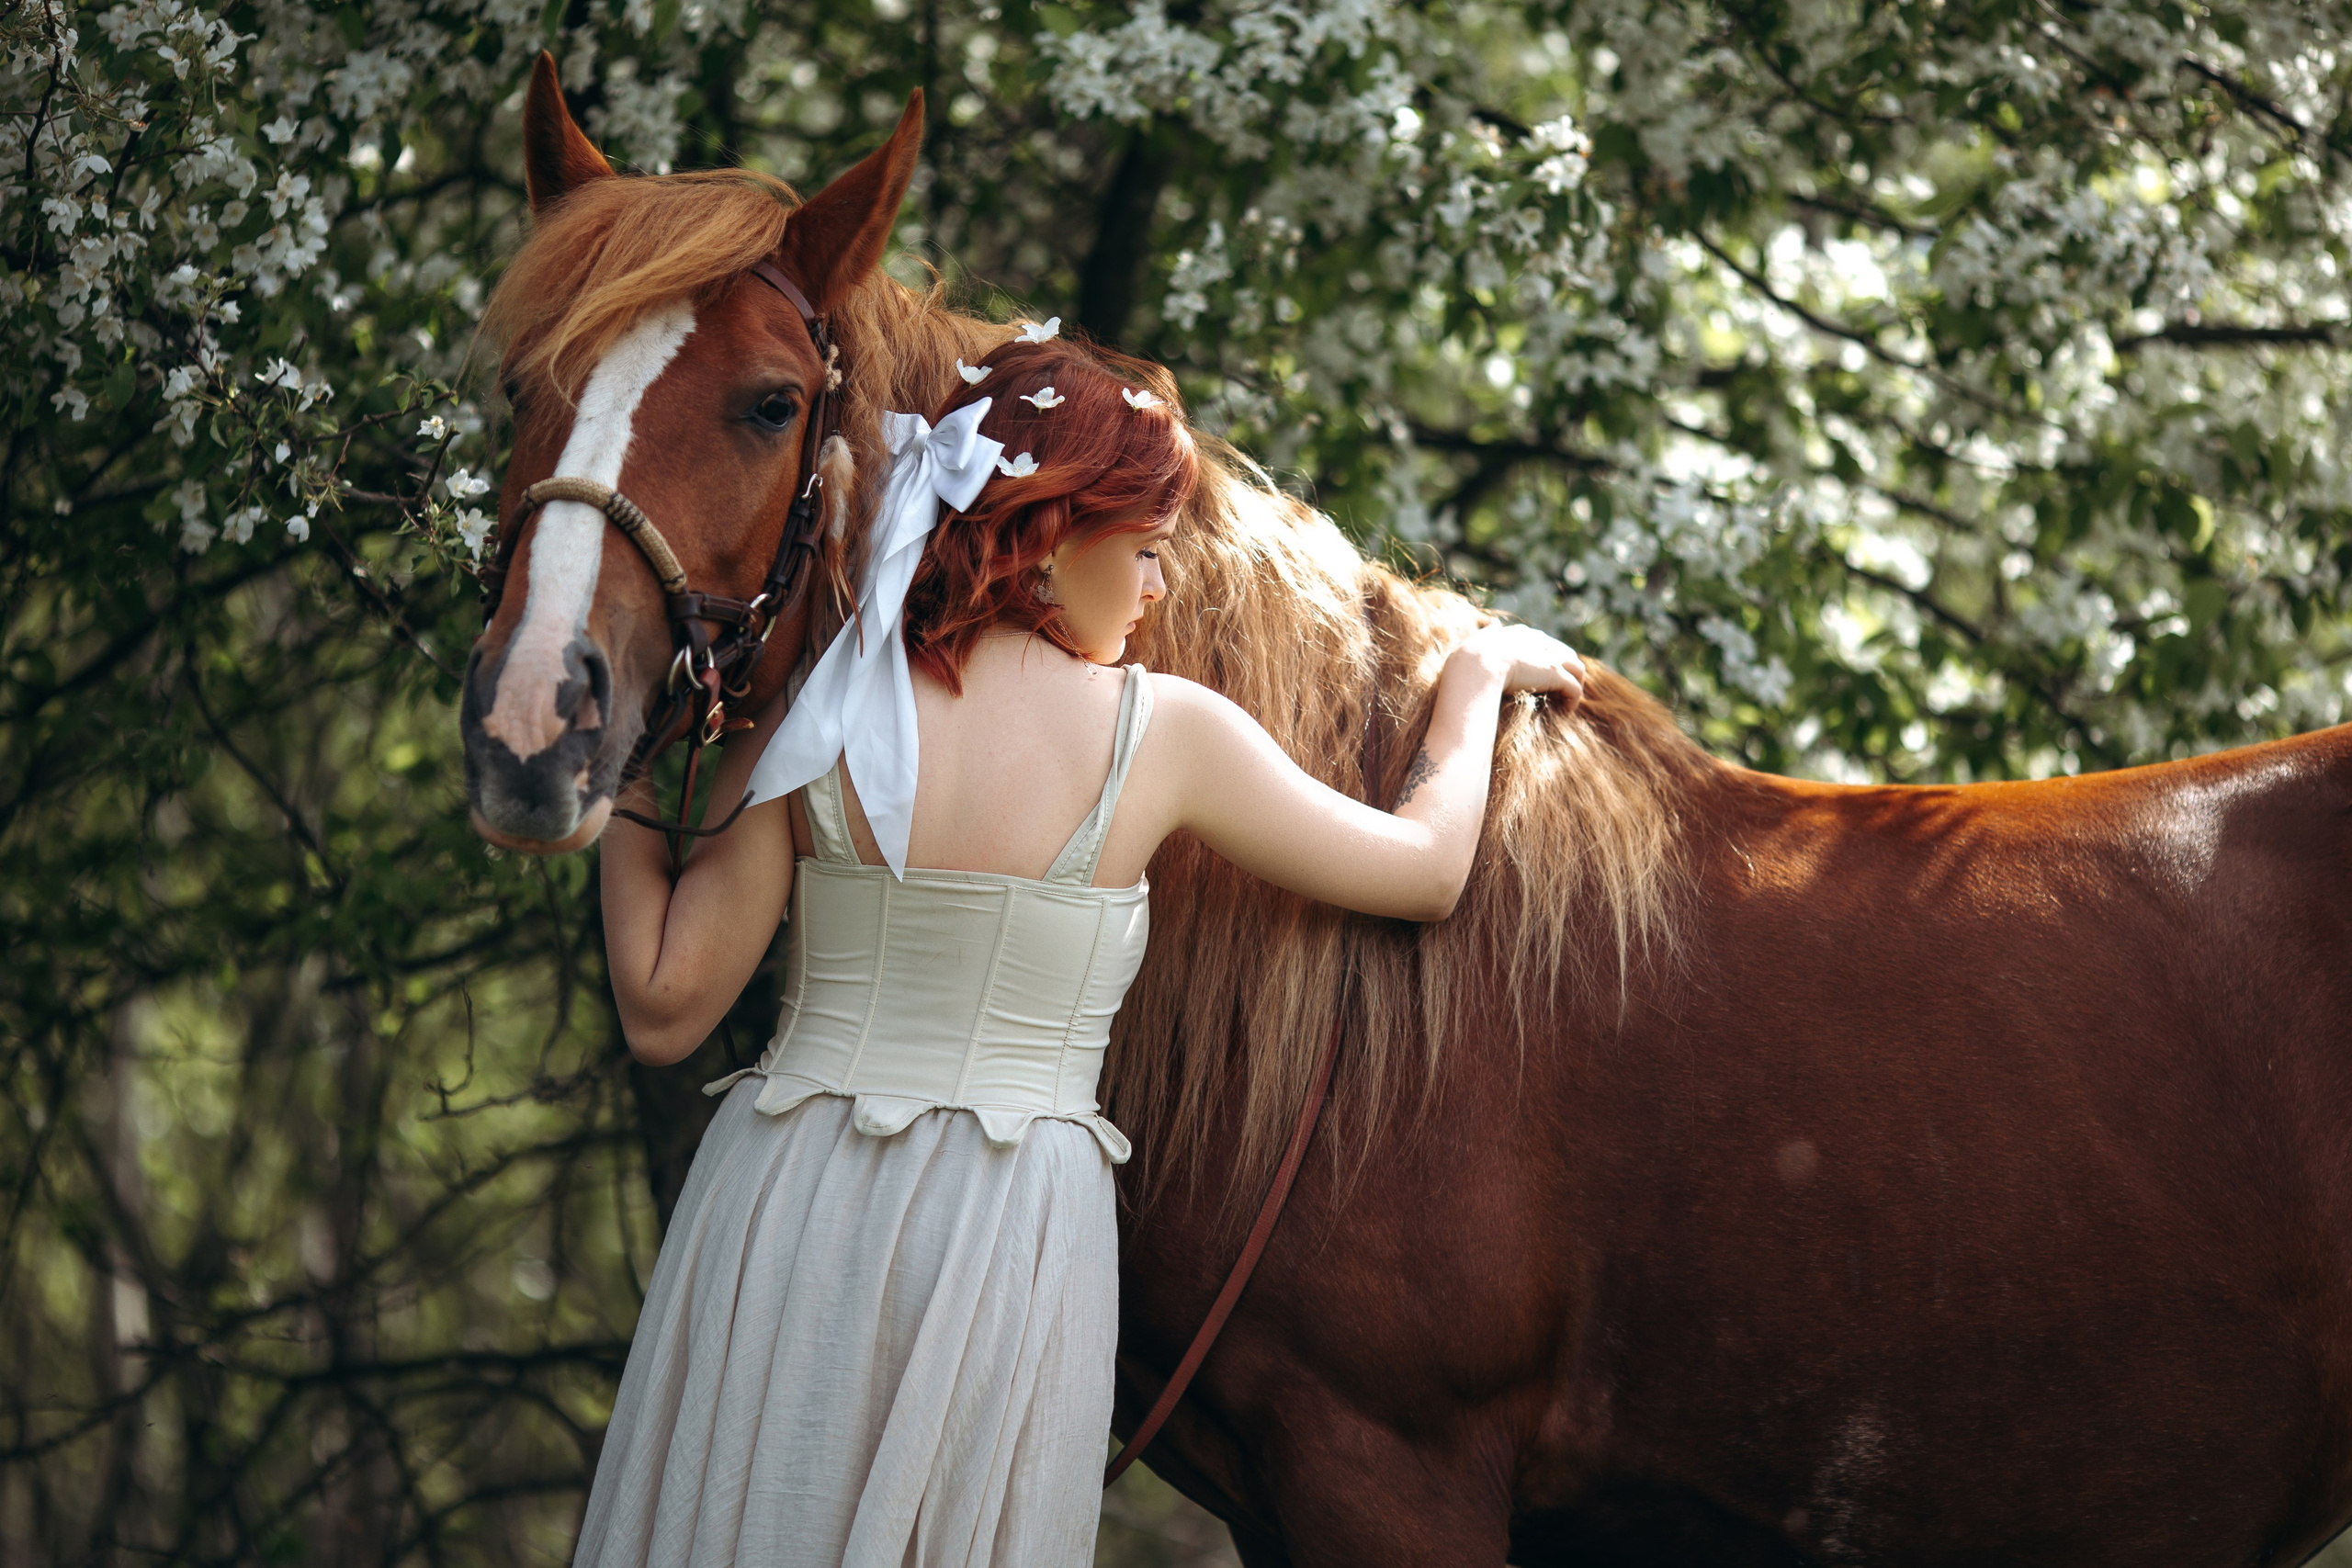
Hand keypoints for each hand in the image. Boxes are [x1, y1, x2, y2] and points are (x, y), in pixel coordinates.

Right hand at [1452, 622, 1586, 709]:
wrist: (1476, 666)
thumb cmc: (1471, 658)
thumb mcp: (1480, 639)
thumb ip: (1488, 631)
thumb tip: (1491, 622)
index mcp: (1522, 634)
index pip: (1545, 643)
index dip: (1547, 659)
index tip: (1542, 676)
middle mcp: (1541, 641)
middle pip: (1566, 654)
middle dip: (1567, 671)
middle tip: (1560, 691)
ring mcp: (1550, 657)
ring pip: (1577, 669)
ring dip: (1575, 685)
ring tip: (1566, 702)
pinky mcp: (1556, 675)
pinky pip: (1575, 689)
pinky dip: (1573, 701)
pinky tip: (1566, 711)